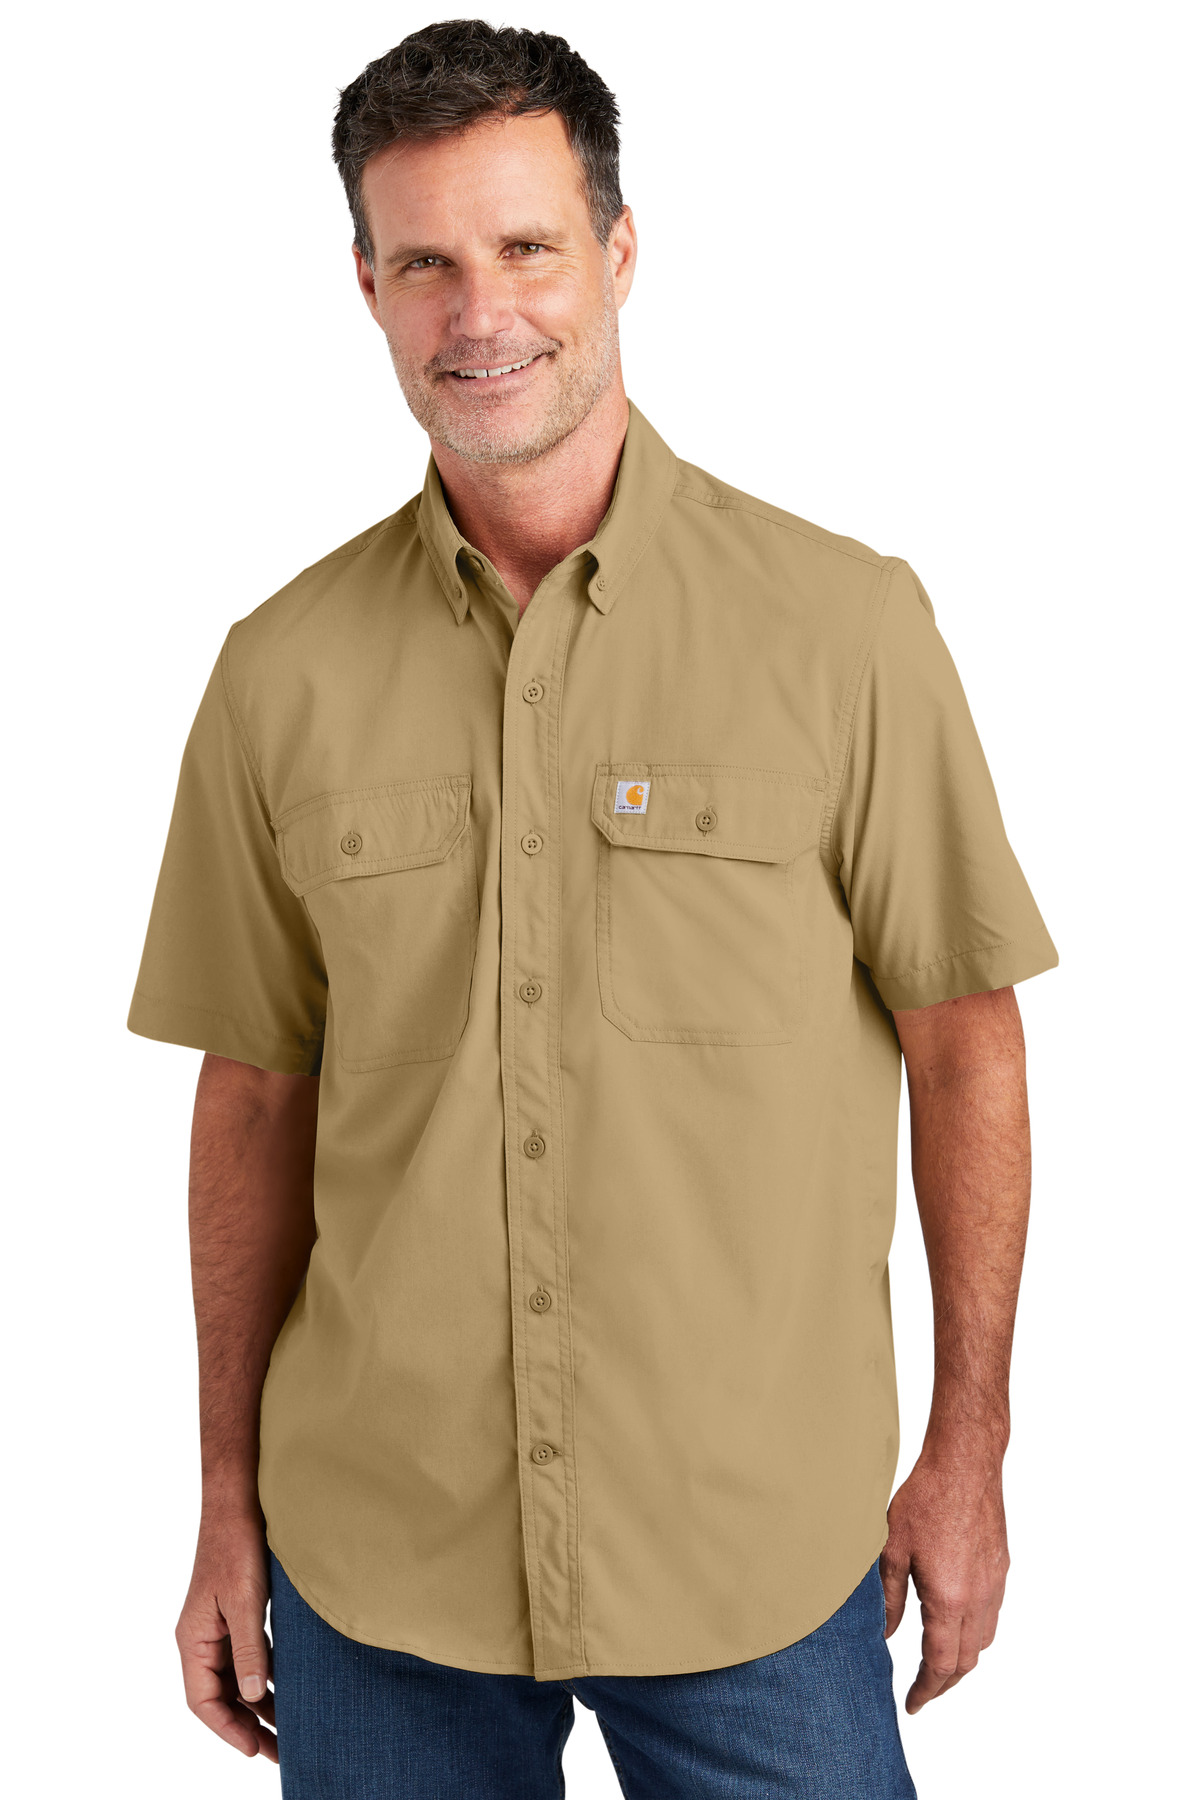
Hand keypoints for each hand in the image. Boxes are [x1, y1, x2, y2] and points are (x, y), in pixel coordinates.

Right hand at [176, 1510, 276, 1759]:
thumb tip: (254, 1697)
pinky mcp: (235, 1613)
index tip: (255, 1749)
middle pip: (220, 1696)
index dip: (228, 1729)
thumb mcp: (245, 1602)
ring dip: (258, 1704)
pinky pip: (246, 1657)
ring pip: (235, 1678)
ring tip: (288, 1729)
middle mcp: (202, 1637)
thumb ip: (249, 1651)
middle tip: (279, 1752)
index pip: (203, 1701)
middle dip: (247, 1726)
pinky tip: (286, 1688)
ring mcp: (218, 1626)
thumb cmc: (237, 1546)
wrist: (239, 1500)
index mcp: (194, 1639)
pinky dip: (264, 1676)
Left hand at [880, 1450, 1009, 1713]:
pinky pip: (991, 1616)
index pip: (941, 1664)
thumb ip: (888, 1597)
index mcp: (949, 1599)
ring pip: (984, 1641)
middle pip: (967, 1661)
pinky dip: (975, 1633)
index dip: (927, 1690)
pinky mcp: (1001, 1568)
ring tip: (938, 1664)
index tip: (913, 1704)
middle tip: (924, 1692)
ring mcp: (995, 1584)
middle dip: (944, 1683)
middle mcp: (979, 1599)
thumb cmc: (925, 1498)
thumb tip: (884, 1633)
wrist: (965, 1463)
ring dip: (962, 1660)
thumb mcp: (891, 1548)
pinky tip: (956, 1623)